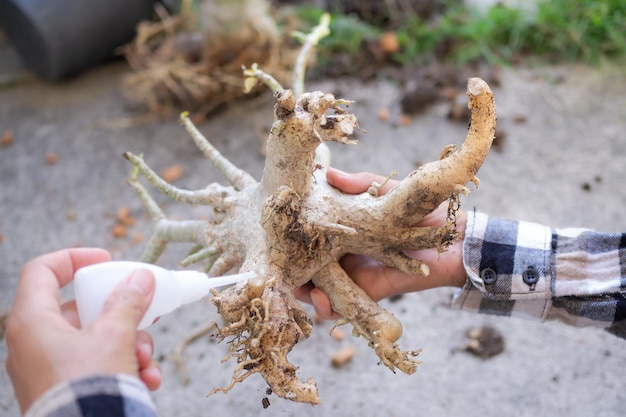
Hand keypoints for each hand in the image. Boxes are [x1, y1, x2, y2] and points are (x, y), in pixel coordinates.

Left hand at [5, 248, 161, 412]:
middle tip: (145, 312)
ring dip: (129, 345)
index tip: (106, 260)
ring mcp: (47, 368)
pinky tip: (146, 379)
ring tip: (147, 360)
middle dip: (121, 315)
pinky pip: (94, 365)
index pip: (43, 271)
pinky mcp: (63, 388)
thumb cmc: (88, 387)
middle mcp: (34, 343)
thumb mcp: (115, 335)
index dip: (74, 258)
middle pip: (80, 309)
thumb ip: (128, 301)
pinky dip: (122, 367)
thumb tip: (140, 279)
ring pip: (93, 339)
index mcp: (33, 322)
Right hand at [295, 168, 466, 319]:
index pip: (311, 240)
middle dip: (293, 275)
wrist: (454, 235)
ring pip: (322, 290)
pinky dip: (330, 308)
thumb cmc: (419, 208)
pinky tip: (323, 302)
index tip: (275, 243)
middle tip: (282, 276)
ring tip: (303, 292)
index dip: (293, 244)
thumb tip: (327, 174)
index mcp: (344, 231)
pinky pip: (345, 306)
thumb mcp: (383, 191)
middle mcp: (345, 255)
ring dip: (308, 295)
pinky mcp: (370, 292)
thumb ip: (358, 184)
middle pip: (310, 268)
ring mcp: (356, 275)